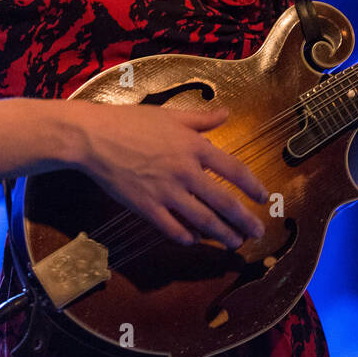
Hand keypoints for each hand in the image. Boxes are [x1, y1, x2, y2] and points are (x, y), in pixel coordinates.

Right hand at [71, 102, 267, 248]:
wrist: (94, 138)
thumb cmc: (131, 121)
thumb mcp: (170, 115)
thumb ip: (201, 119)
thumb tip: (226, 113)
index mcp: (194, 147)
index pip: (234, 169)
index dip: (252, 185)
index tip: (263, 197)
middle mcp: (186, 172)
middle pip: (224, 202)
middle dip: (244, 220)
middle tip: (258, 232)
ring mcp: (166, 192)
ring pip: (202, 220)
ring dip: (222, 235)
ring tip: (235, 242)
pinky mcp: (146, 207)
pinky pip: (172, 228)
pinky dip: (186, 237)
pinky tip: (194, 241)